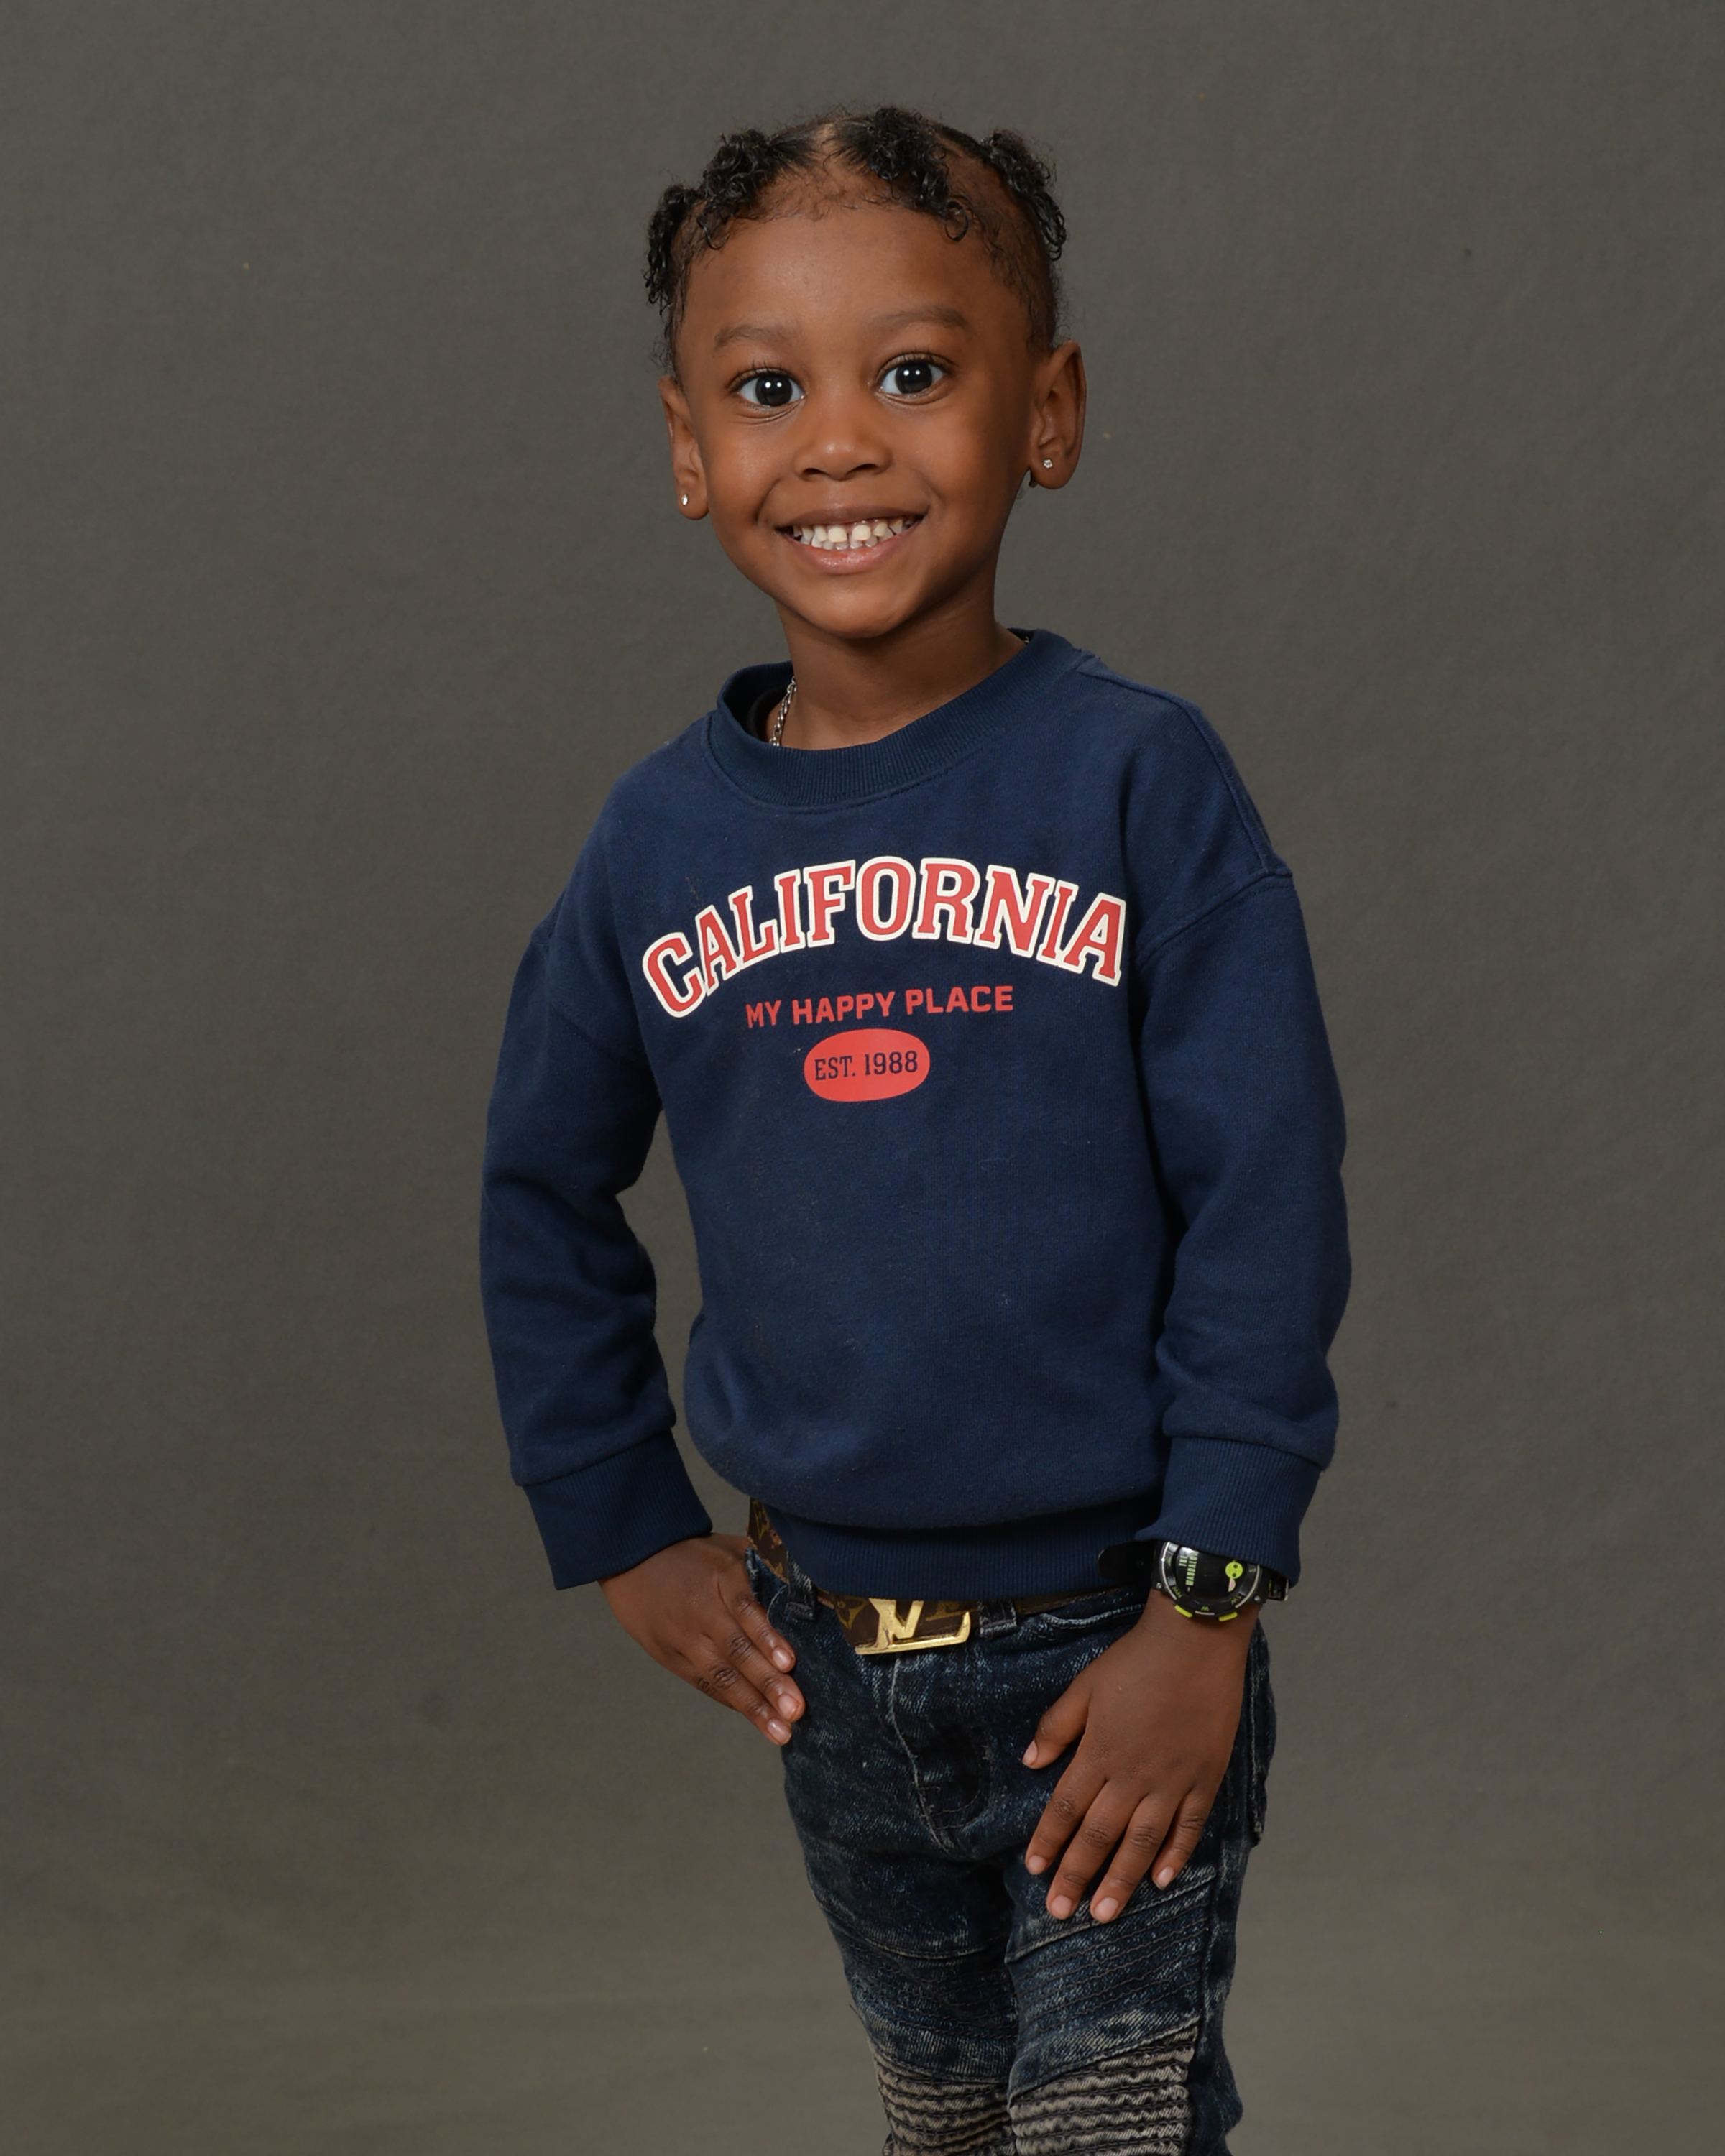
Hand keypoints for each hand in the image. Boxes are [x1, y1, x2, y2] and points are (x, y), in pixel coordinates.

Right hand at [599, 1534, 804, 1744]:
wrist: (634, 1560)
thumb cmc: (697, 1554)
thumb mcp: (730, 1547)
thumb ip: (765, 1564)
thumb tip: (814, 1582)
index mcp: (720, 1576)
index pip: (745, 1608)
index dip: (766, 1637)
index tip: (790, 1662)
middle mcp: (701, 1610)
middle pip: (735, 1649)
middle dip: (767, 1682)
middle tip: (795, 1709)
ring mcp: (684, 1638)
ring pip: (720, 1675)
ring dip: (752, 1705)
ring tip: (780, 1731)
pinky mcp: (673, 1658)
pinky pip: (705, 1683)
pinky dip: (731, 1701)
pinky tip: (757, 1719)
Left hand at [1022, 1592, 1254, 1920]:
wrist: (1195, 1642)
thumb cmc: (1136, 1661)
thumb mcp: (1085, 1685)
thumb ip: (1057, 1726)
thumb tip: (1030, 1762)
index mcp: (1099, 1752)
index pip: (1066, 1808)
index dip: (1049, 1841)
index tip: (1035, 1871)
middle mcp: (1133, 1776)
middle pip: (1100, 1835)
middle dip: (1076, 1875)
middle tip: (1060, 1912)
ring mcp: (1172, 1781)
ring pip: (1141, 1843)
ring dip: (1121, 1880)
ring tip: (1104, 1913)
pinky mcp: (1204, 1779)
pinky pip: (1188, 1827)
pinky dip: (1174, 1856)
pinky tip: (1160, 1881)